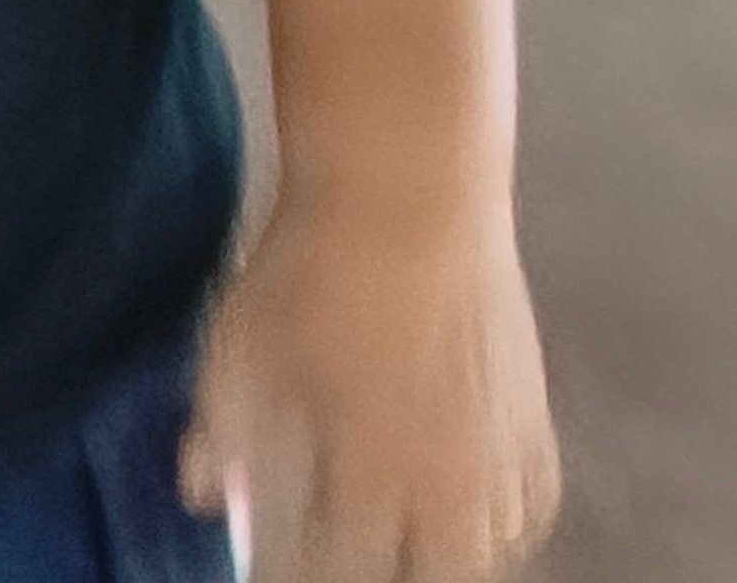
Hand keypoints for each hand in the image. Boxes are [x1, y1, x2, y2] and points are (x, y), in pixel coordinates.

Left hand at [188, 188, 558, 582]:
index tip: (276, 565)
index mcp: (373, 470)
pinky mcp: (535, 414)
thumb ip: (219, 432)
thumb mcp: (239, 345)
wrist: (410, 192)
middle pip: (436, 574)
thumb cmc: (313, 266)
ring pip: (489, 549)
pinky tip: (471, 514)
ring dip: (444, 556)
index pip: (344, 568)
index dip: (303, 573)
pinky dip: (502, 525)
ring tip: (401, 541)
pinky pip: (532, 506)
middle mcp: (451, 479)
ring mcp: (503, 450)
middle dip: (385, 573)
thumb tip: (201, 496)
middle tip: (344, 552)